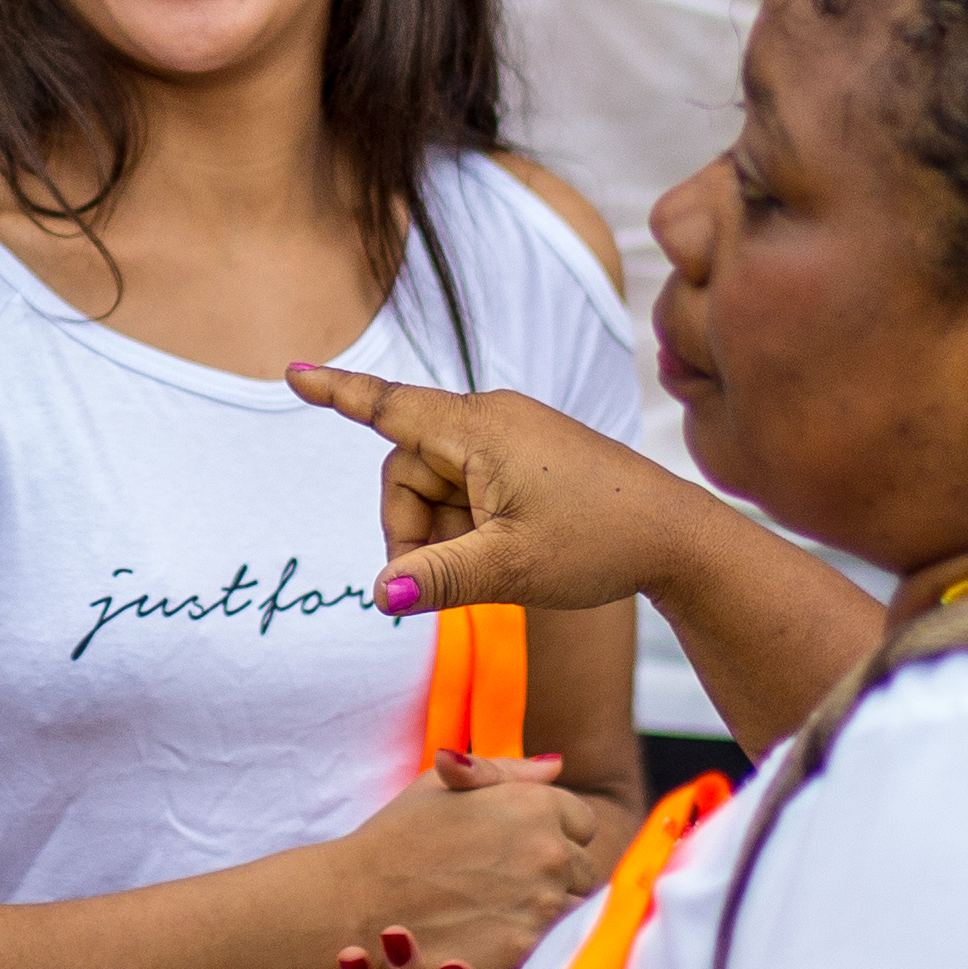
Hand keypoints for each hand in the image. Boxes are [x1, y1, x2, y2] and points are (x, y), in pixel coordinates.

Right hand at [287, 360, 714, 620]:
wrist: (676, 538)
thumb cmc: (599, 542)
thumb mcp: (509, 570)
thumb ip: (435, 578)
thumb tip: (378, 594)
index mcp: (480, 429)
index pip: (389, 406)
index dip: (337, 392)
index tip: (291, 373)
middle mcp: (491, 420)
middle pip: (408, 470)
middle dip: (412, 528)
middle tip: (441, 584)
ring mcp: (510, 438)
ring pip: (437, 486)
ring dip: (444, 533)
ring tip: (491, 570)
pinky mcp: (526, 458)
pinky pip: (469, 489)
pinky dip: (469, 526)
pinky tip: (503, 555)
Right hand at [321, 750, 608, 968]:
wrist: (351, 899)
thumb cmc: (393, 838)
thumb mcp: (443, 785)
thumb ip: (505, 772)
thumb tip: (555, 769)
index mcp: (535, 805)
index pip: (581, 823)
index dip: (552, 835)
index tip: (518, 850)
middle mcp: (548, 852)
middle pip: (583, 872)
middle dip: (554, 877)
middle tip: (505, 887)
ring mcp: (540, 906)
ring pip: (571, 915)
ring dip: (543, 916)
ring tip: (496, 917)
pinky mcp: (523, 953)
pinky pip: (549, 954)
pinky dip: (528, 951)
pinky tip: (494, 943)